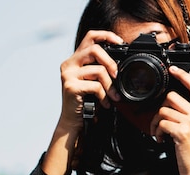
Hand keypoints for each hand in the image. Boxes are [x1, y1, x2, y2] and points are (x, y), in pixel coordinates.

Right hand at [42, 30, 122, 174]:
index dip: (106, 35)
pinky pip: (95, 86)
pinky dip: (104, 96)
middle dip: (111, 62)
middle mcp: (69, 64)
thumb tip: (121, 66)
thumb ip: (102, 71)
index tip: (120, 43)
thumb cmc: (87, 105)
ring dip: (110, 85)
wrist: (74, 124)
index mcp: (75, 60)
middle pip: (94, 49)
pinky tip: (105, 105)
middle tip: (118, 76)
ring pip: (97, 69)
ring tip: (114, 98)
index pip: (90, 37)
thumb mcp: (96, 84)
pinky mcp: (70, 86)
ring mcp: (68, 74)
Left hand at [151, 66, 189, 174]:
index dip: (183, 75)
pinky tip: (160, 140)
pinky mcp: (182, 133)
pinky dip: (156, 132)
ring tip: (159, 134)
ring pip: (164, 110)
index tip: (172, 70)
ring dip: (156, 123)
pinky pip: (162, 123)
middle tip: (158, 122)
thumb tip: (173, 111)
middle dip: (160, 108)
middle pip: (172, 97)